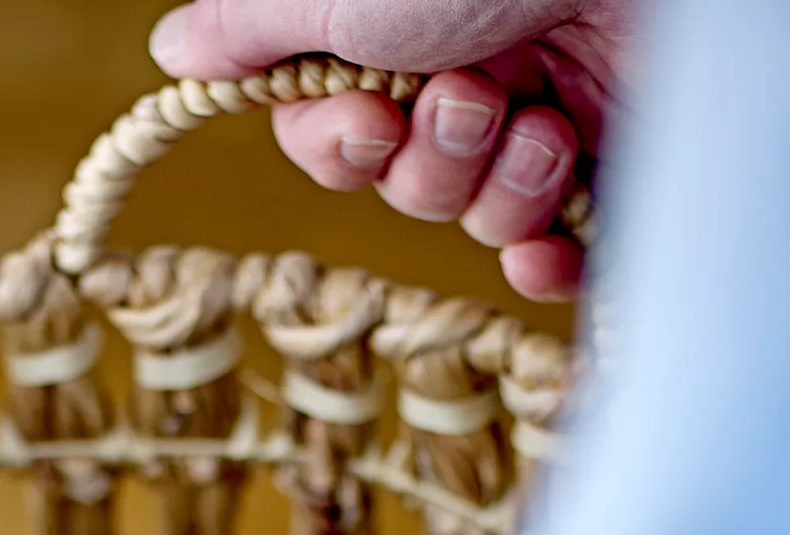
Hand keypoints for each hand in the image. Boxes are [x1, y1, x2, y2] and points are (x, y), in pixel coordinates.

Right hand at [150, 1, 632, 299]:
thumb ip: (252, 22)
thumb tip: (174, 52)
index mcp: (398, 21)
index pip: (329, 130)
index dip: (336, 147)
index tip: (364, 117)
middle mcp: (467, 63)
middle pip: (400, 184)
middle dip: (429, 164)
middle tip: (473, 99)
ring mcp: (542, 112)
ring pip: (475, 219)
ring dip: (500, 186)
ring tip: (544, 122)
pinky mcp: (615, 156)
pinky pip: (553, 256)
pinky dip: (550, 255)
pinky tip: (561, 229)